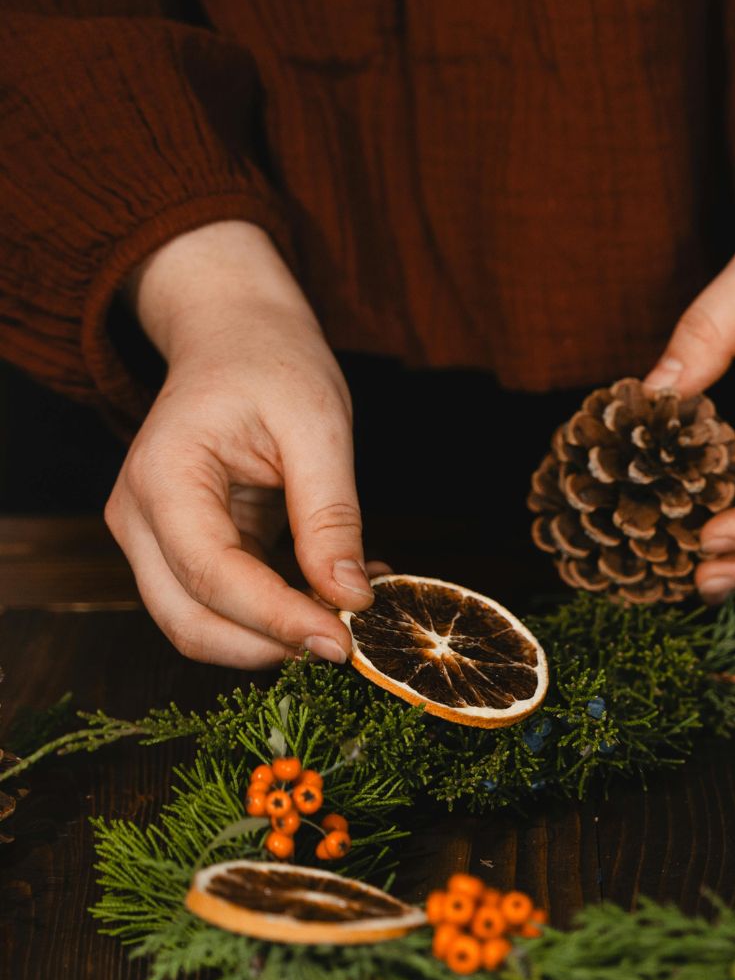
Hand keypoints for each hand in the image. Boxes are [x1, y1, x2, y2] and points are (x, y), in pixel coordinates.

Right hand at [106, 221, 373, 665]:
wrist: (235, 334)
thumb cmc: (271, 361)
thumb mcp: (318, 425)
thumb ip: (330, 516)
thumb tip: (349, 598)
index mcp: (164, 477)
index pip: (212, 576)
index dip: (278, 620)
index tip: (342, 641)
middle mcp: (140, 518)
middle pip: (191, 623)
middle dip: (270, 646)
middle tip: (348, 640)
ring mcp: (154, 541)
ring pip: (201, 628)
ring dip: (274, 638)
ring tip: (348, 608)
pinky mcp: (183, 553)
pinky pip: (224, 608)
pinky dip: (277, 617)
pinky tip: (334, 592)